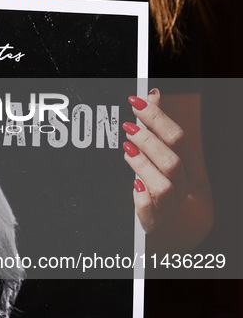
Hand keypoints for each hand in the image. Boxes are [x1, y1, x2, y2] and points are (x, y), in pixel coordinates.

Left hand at [122, 89, 211, 245]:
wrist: (167, 218)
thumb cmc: (162, 177)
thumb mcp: (161, 150)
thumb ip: (156, 124)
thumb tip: (152, 95)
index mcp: (190, 165)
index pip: (178, 137)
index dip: (157, 118)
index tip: (135, 103)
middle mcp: (184, 185)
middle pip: (172, 162)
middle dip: (148, 141)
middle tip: (128, 128)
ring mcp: (171, 206)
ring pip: (163, 187)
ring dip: (143, 166)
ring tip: (127, 152)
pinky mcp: (154, 222)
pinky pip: (151, 213)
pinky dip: (141, 198)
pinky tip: (133, 184)